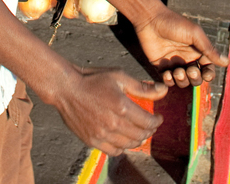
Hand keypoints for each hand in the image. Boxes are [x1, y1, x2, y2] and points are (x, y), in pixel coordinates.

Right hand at [46, 66, 164, 155]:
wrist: (66, 89)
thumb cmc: (93, 79)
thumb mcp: (120, 77)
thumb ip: (142, 87)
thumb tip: (163, 90)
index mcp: (122, 106)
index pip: (148, 122)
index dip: (156, 121)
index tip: (158, 118)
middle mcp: (113, 124)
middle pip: (140, 135)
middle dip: (149, 131)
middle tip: (149, 125)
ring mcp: (101, 134)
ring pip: (128, 145)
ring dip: (137, 139)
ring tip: (138, 132)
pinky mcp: (92, 140)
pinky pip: (113, 151)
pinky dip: (122, 147)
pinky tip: (123, 139)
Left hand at [134, 7, 227, 87]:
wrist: (151, 20)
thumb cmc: (175, 24)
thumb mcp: (195, 34)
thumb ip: (209, 49)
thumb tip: (226, 62)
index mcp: (197, 51)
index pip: (207, 68)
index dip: (208, 75)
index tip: (206, 74)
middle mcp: (187, 58)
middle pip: (196, 78)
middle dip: (195, 78)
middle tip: (190, 70)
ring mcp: (174, 63)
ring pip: (183, 82)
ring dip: (182, 80)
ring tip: (177, 71)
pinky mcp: (161, 66)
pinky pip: (168, 80)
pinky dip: (169, 80)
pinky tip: (167, 73)